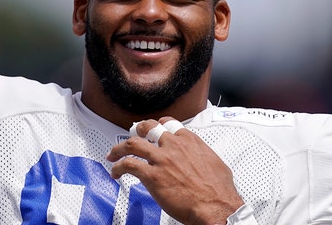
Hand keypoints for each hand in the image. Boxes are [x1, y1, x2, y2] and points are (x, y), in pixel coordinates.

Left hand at [106, 117, 244, 224]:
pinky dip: (118, 167)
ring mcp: (161, 159)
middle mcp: (174, 146)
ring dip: (119, 148)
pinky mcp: (152, 175)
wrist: (215, 206)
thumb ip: (202, 156)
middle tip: (132, 136)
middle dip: (137, 130)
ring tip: (113, 154)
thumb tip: (201, 159)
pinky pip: (128, 165)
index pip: (169, 124)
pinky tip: (116, 173)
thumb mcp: (216, 163)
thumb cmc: (218, 191)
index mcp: (190, 141)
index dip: (158, 124)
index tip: (153, 128)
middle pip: (148, 128)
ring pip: (133, 144)